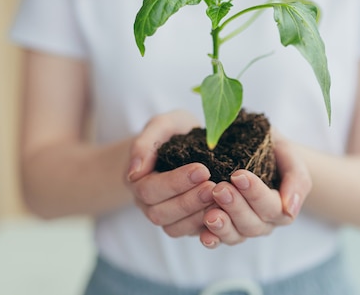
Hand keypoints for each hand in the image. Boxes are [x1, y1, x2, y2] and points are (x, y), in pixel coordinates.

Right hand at [125, 111, 216, 236]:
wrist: (187, 141)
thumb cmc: (173, 132)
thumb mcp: (161, 126)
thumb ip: (145, 144)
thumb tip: (134, 171)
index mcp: (138, 180)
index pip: (150, 189)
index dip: (175, 183)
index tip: (202, 169)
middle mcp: (148, 203)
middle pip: (160, 213)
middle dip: (188, 201)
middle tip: (213, 186)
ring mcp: (166, 216)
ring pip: (174, 228)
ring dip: (197, 216)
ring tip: (220, 199)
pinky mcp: (185, 224)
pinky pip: (191, 234)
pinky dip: (207, 227)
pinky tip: (224, 212)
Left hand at [199, 131, 311, 247]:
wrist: (257, 149)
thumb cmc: (275, 152)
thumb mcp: (289, 157)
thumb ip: (296, 180)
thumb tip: (290, 208)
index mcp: (283, 208)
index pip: (272, 207)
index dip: (255, 193)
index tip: (238, 175)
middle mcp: (265, 223)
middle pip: (253, 224)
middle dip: (235, 207)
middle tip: (220, 190)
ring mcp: (244, 229)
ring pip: (236, 235)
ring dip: (223, 226)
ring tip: (209, 214)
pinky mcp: (225, 230)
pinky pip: (219, 240)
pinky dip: (212, 239)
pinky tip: (204, 234)